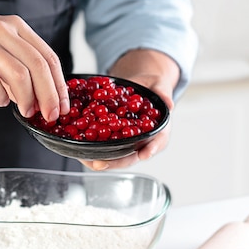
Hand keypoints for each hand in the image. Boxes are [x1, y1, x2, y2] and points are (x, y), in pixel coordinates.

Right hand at [0, 14, 68, 121]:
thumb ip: (16, 73)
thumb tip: (38, 99)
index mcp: (14, 27)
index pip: (48, 57)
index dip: (59, 85)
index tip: (63, 107)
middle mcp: (1, 30)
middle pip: (38, 66)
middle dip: (49, 96)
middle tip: (50, 116)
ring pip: (18, 74)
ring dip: (27, 99)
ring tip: (25, 112)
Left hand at [80, 49, 178, 170]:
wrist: (139, 85)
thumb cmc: (152, 88)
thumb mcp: (160, 86)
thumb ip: (163, 94)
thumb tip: (169, 104)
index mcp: (157, 132)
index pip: (156, 143)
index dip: (150, 149)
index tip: (144, 154)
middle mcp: (141, 142)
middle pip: (130, 156)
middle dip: (116, 161)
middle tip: (101, 163)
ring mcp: (125, 141)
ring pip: (114, 156)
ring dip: (100, 159)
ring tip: (86, 160)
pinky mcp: (111, 137)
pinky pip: (102, 146)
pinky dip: (90, 148)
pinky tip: (79, 149)